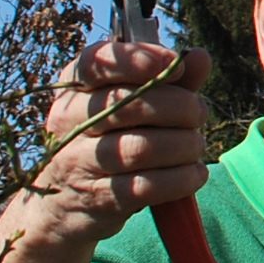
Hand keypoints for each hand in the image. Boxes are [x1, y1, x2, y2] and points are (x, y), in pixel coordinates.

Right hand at [24, 39, 213, 253]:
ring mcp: (77, 162)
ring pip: (141, 149)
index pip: (95, 63)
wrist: (64, 205)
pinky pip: (147, 187)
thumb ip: (165, 78)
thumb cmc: (108, 139)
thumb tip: (199, 56)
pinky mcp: (96, 199)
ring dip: (184, 145)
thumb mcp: (130, 103)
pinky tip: (194, 173)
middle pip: (130, 105)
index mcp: (74, 88)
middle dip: (180, 106)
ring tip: (195, 145)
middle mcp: (67, 122)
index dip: (137, 59)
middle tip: (198, 114)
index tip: (175, 64)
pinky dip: (181, 179)